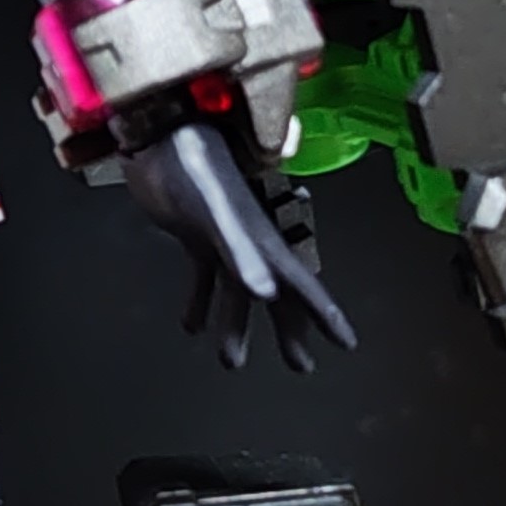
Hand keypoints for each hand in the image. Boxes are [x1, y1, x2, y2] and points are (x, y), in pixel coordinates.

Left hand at [114, 122, 356, 373]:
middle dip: (290, 330)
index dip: (324, 315)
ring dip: (238, 327)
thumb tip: (264, 294)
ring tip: (233, 362)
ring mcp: (222, 241)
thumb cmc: (193, 169)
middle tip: (301, 367)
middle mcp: (249, 245)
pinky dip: (200, 302)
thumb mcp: (217, 214)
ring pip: (238, 293)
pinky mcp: (195, 236)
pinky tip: (191, 327)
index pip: (302, 285)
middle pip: (278, 296)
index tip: (346, 344)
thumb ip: (239, 252)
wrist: (160, 137)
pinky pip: (204, 277)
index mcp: (263, 242)